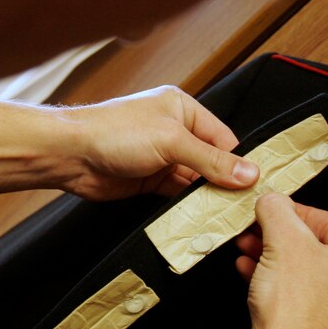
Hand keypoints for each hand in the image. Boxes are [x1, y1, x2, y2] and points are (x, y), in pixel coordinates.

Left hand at [60, 85, 258, 200]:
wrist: (71, 155)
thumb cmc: (115, 132)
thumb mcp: (170, 141)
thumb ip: (210, 159)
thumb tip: (247, 173)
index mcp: (182, 109)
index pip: (223, 138)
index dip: (239, 162)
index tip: (256, 186)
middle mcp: (174, 132)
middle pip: (212, 161)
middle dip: (225, 182)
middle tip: (244, 206)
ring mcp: (161, 158)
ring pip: (195, 181)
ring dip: (207, 198)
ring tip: (228, 217)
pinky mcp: (149, 181)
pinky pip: (177, 195)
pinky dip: (188, 207)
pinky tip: (202, 218)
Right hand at [234, 193, 327, 328]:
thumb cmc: (297, 309)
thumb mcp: (283, 240)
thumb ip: (277, 211)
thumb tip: (273, 200)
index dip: (294, 210)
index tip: (272, 208)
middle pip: (313, 244)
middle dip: (277, 235)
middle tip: (255, 228)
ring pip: (301, 268)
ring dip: (270, 254)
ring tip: (246, 248)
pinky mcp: (317, 324)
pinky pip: (295, 290)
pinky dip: (272, 277)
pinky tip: (249, 271)